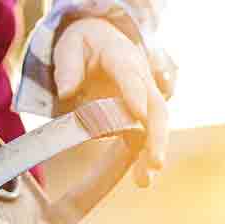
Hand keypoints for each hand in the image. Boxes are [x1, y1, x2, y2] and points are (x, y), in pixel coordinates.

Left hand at [54, 18, 168, 186]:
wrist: (100, 41)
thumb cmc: (84, 44)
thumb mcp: (69, 46)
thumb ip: (68, 66)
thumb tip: (67, 91)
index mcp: (121, 57)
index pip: (130, 76)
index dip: (135, 94)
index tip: (139, 113)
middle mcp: (141, 78)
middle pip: (156, 107)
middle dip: (157, 136)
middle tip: (156, 162)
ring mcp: (144, 98)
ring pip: (156, 126)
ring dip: (153, 153)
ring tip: (145, 180)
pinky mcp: (140, 115)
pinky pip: (145, 137)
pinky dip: (144, 158)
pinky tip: (142, 178)